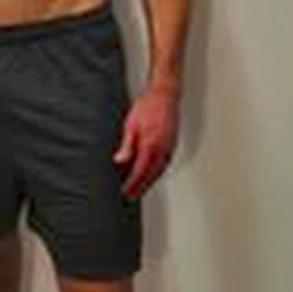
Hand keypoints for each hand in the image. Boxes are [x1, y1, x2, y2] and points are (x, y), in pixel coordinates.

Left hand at [114, 83, 180, 197]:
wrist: (164, 95)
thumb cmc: (147, 107)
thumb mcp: (130, 125)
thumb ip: (127, 146)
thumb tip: (120, 160)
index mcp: (150, 144)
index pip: (141, 170)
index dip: (134, 183)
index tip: (127, 191)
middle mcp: (162, 148)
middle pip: (152, 173)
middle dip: (142, 186)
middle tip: (133, 196)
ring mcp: (170, 146)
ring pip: (161, 169)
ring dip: (151, 181)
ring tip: (142, 188)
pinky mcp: (173, 143)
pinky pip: (166, 162)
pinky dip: (159, 171)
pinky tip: (153, 173)